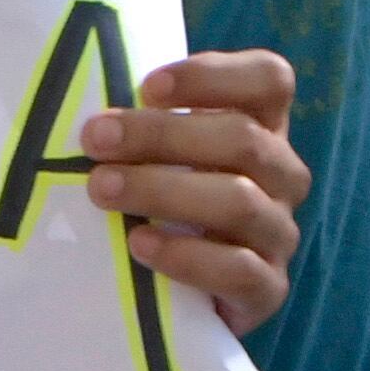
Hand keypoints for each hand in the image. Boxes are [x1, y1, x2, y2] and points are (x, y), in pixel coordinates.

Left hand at [86, 51, 308, 334]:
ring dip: (163, 191)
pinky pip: (240, 271)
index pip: (269, 80)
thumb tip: (87, 111)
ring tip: (103, 189)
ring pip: (240, 202)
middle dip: (162, 135)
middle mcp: (282, 174)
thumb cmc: (164, 202)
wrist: (188, 295)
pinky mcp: (269, 289)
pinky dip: (185, 256)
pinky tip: (139, 245)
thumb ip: (143, 127)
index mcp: (263, 126)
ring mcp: (279, 232)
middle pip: (244, 139)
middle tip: (96, 138)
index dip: (213, 76)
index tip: (148, 88)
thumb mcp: (161, 156)